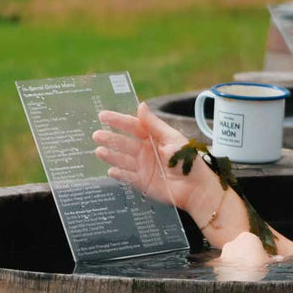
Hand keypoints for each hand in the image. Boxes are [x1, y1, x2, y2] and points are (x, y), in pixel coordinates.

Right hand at [93, 102, 211, 211]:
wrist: (196, 188)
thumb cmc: (188, 160)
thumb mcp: (172, 138)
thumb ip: (154, 124)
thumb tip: (141, 105)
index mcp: (154, 137)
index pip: (133, 126)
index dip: (118, 121)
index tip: (103, 115)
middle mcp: (146, 151)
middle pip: (124, 142)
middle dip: (110, 138)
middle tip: (96, 134)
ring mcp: (143, 167)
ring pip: (122, 159)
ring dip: (110, 155)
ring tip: (98, 151)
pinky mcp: (143, 182)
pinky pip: (127, 177)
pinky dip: (118, 174)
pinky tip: (110, 170)